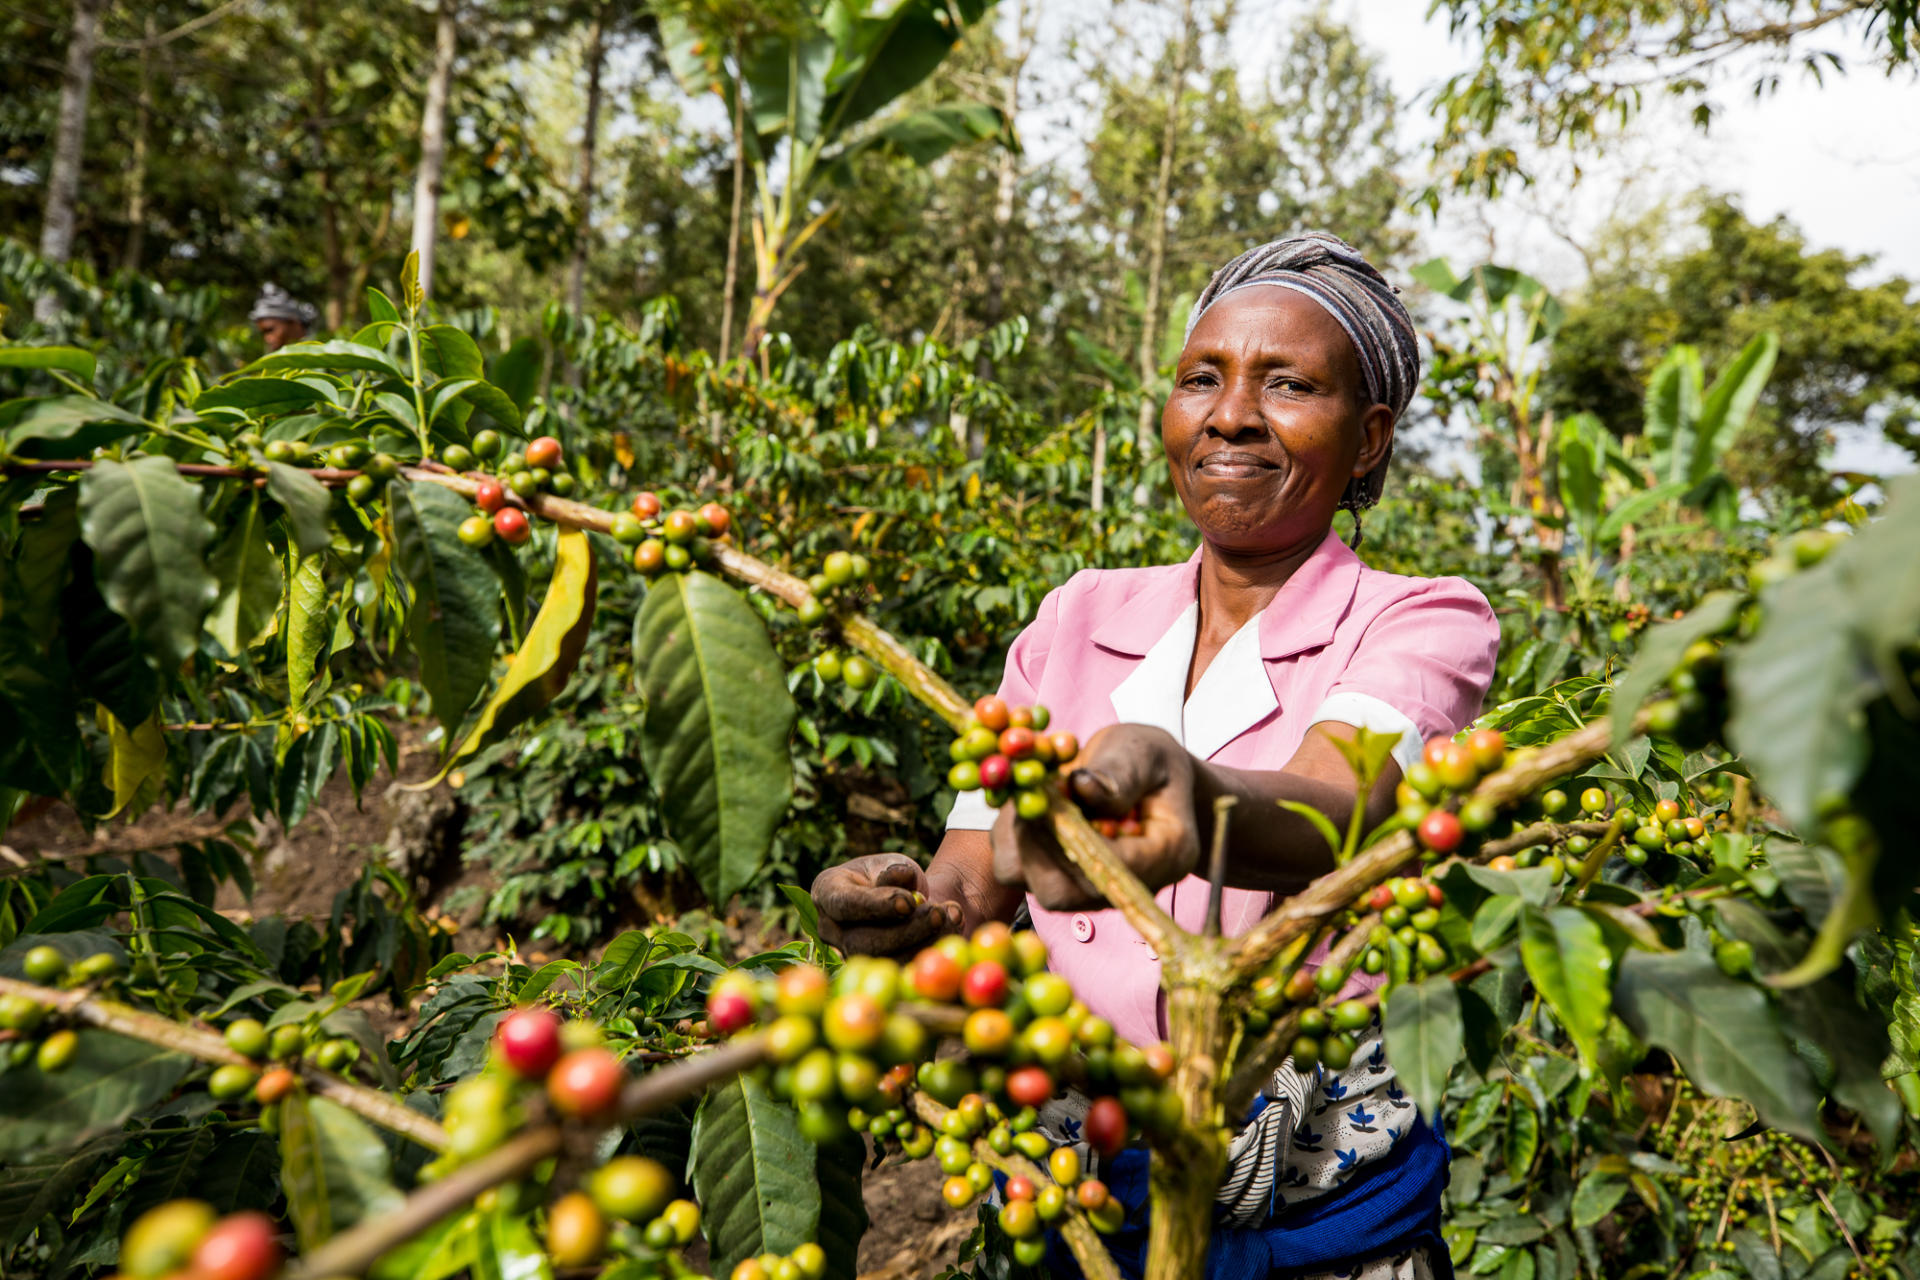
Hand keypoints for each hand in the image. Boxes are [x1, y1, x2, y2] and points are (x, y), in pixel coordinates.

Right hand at [811, 853, 963, 955]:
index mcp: (828, 892)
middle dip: (905, 930)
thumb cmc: (890, 874)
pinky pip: (902, 970)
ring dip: (922, 943)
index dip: (876, 906)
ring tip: (947, 917)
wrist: (902, 896)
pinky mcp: (876, 969)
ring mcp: (850, 953)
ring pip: (883, 960)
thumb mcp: (892, 862)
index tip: (908, 902)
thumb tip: (900, 876)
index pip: (844, 904)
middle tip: (937, 913)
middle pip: (862, 941)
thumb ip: (894, 869)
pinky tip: (951, 929)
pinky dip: (932, 952)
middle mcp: (831, 928)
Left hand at [990, 724, 1202, 910]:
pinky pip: (1016, 868)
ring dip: (1016, 834)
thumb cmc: (1151, 762)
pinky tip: (1026, 800)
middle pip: (1061, 893)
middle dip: (1034, 840)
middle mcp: (1126, 885)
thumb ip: (1120, 772)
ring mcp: (1087, 889)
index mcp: (1166, 856)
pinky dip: (1009, 833)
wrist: (1148, 779)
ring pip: (1028, 882)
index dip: (1070, 837)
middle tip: (1031, 791)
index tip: (1050, 792)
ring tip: (1032, 791)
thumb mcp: (1143, 752)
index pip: (1111, 869)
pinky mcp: (1058, 879)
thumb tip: (1083, 787)